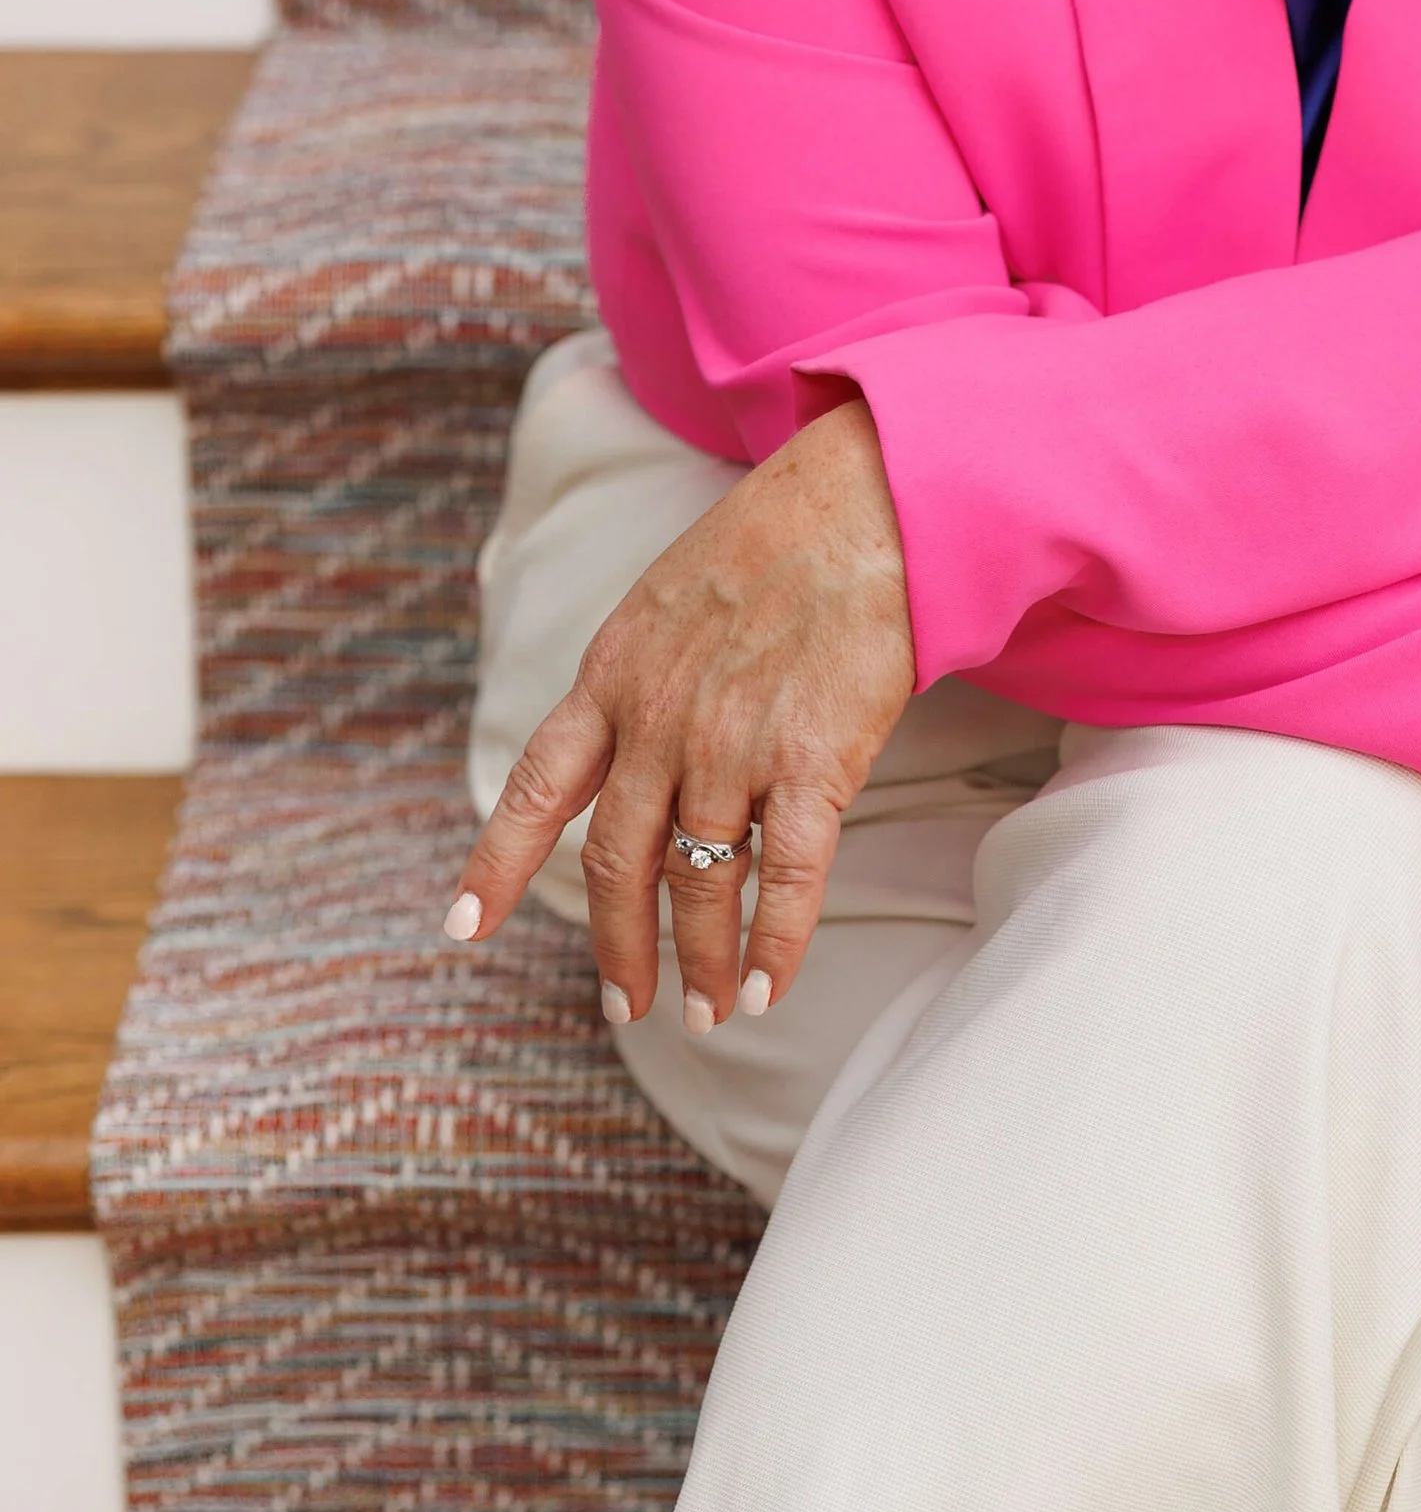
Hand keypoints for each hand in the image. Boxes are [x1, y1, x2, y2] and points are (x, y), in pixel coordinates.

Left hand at [445, 397, 917, 1031]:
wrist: (866, 500)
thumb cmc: (780, 538)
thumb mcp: (669, 595)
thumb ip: (642, 673)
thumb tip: (632, 736)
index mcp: (613, 675)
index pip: (536, 785)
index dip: (498, 863)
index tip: (463, 928)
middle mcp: (659, 721)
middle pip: (618, 861)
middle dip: (617, 946)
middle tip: (626, 1003)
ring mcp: (732, 746)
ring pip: (700, 884)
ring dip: (699, 962)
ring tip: (706, 1011)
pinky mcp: (811, 763)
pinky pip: (787, 878)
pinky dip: (775, 946)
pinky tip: (767, 989)